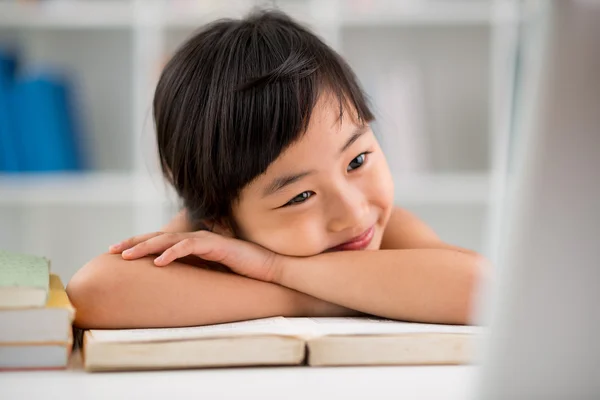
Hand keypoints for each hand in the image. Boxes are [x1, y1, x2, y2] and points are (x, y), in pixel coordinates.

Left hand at [108, 231, 282, 281]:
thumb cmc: (242, 271)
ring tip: (127, 255)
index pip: (160, 241)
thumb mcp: (210, 272)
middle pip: (158, 237)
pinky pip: (189, 247)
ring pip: (169, 239)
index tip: (117, 252)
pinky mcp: (215, 245)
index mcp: (192, 243)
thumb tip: (172, 282)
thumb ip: (194, 270)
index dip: (138, 244)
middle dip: (133, 242)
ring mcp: (205, 239)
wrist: (267, 268)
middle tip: (111, 250)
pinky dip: (172, 253)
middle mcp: (195, 238)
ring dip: (146, 247)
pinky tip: (159, 262)